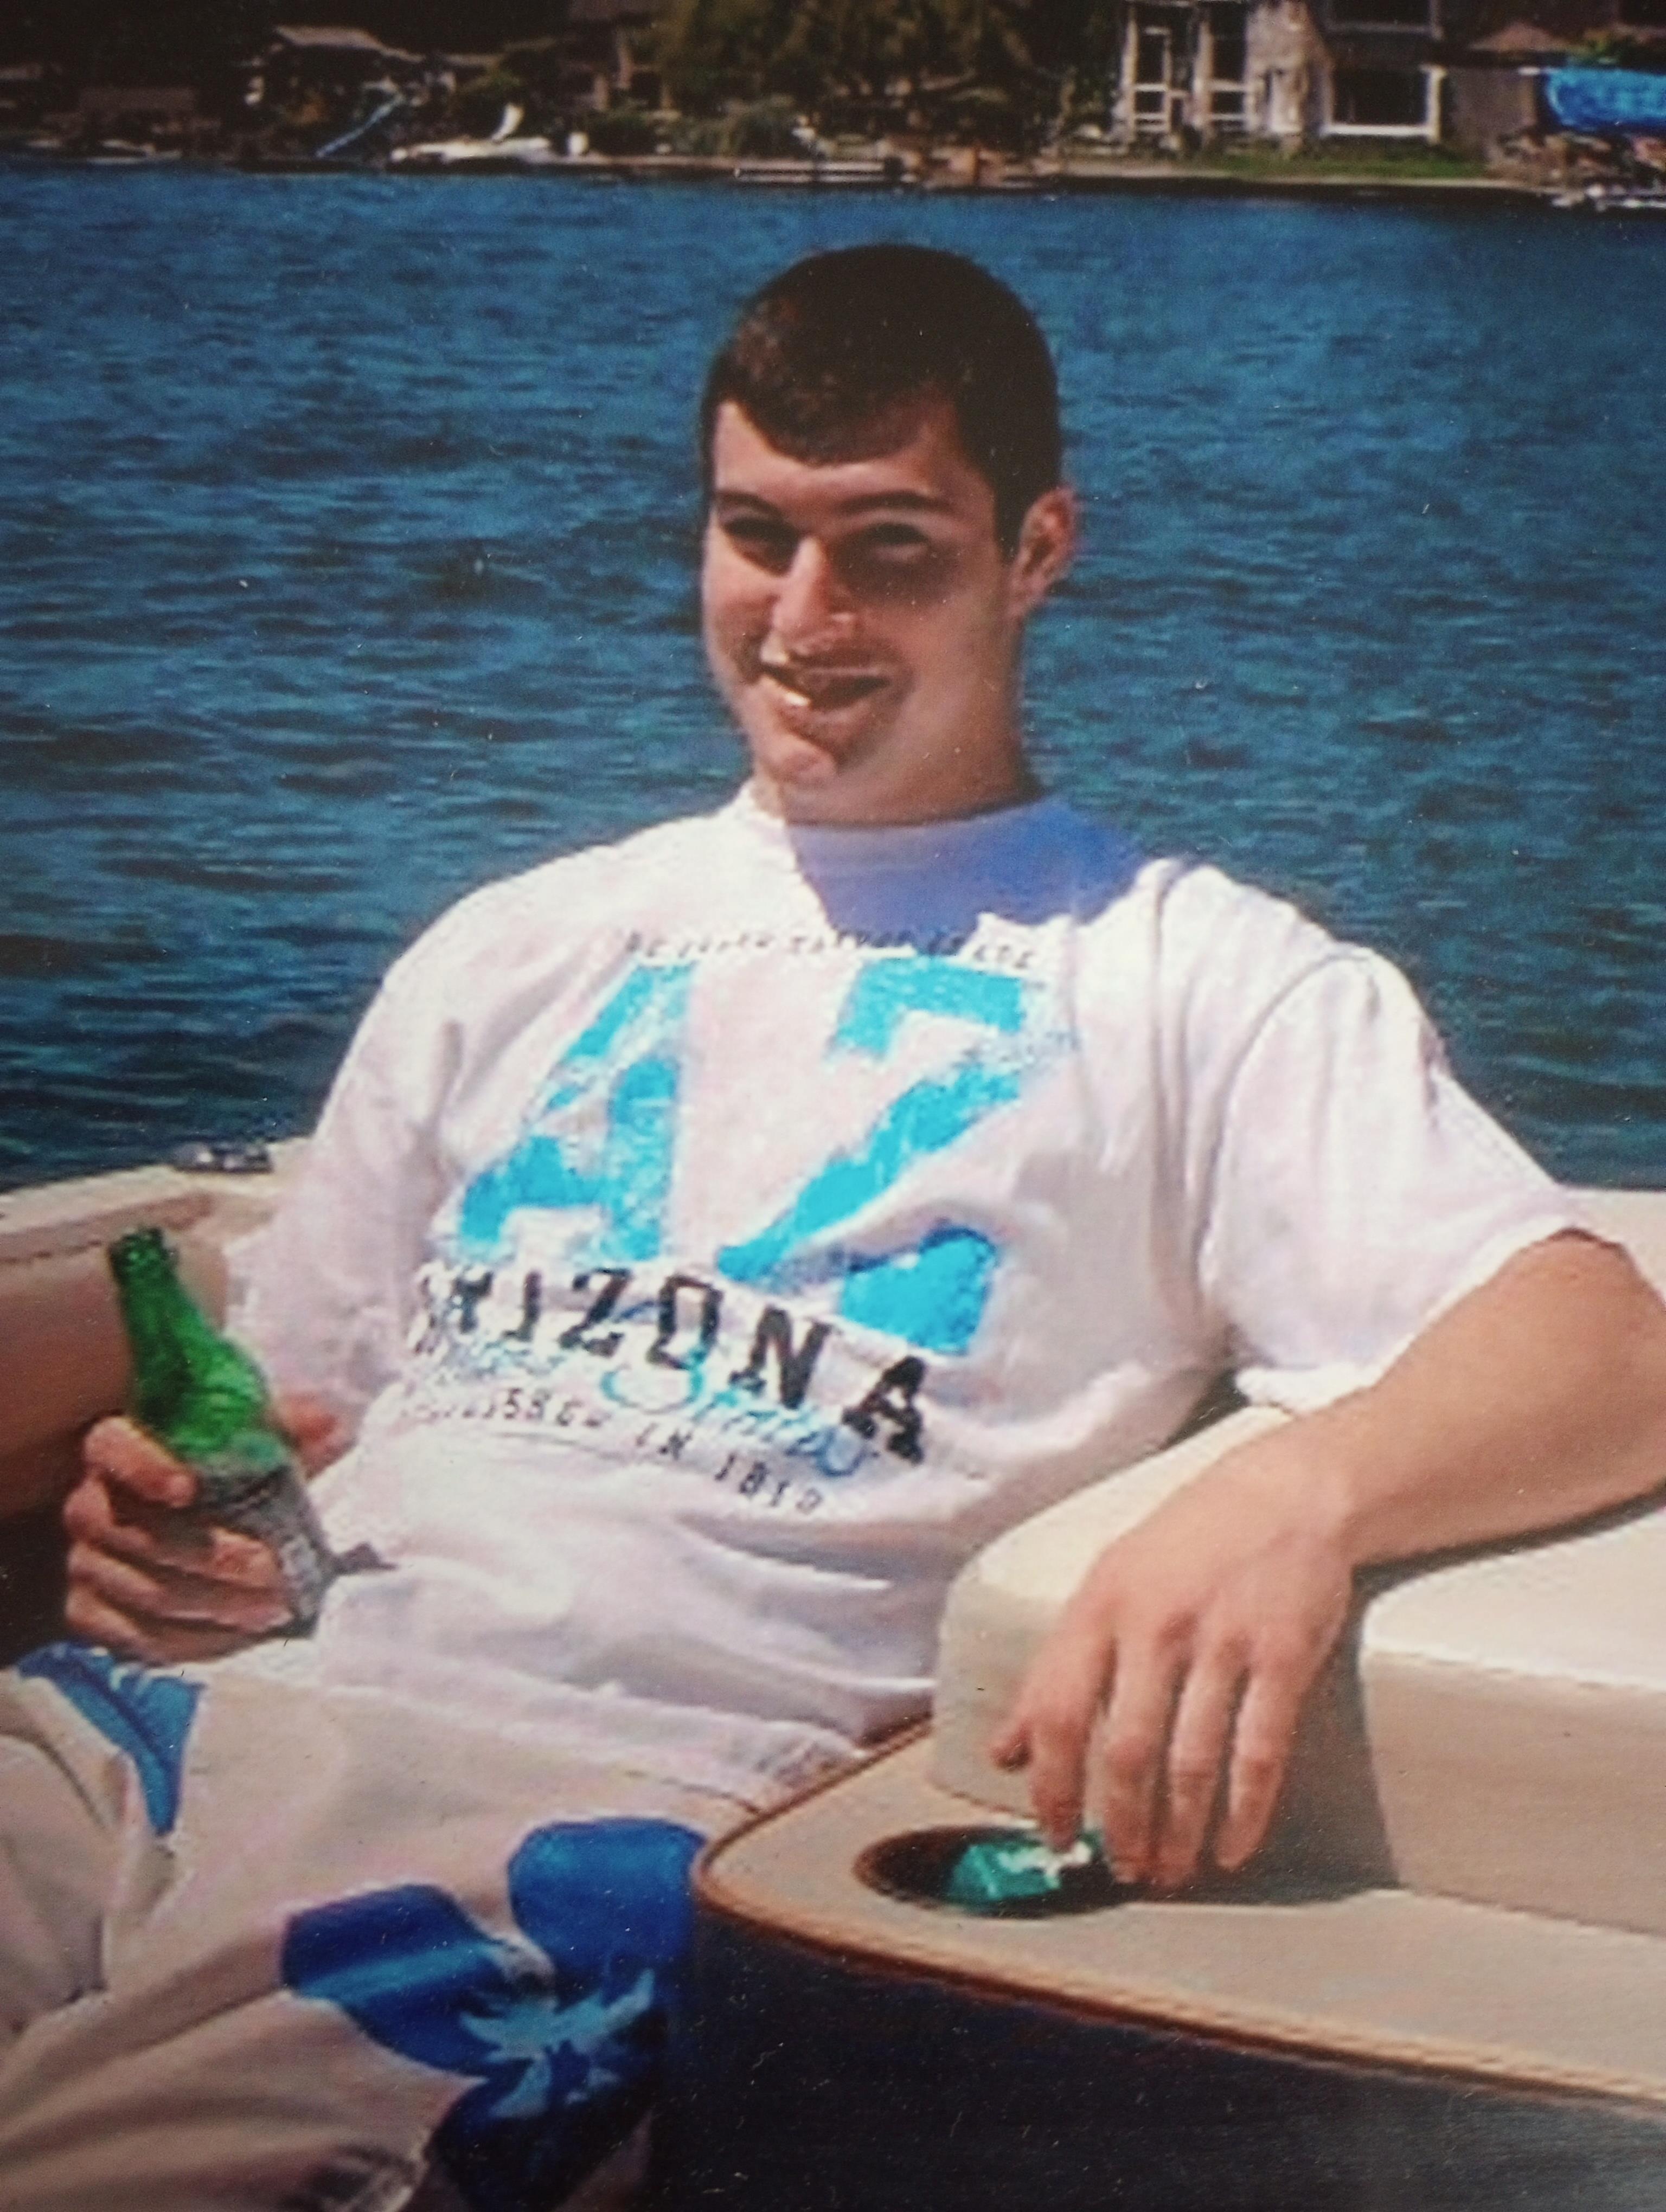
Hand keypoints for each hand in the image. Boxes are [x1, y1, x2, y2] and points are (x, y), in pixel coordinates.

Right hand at [63, 1393, 345, 1663]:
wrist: (202, 1523)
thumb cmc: (227, 1471)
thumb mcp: (257, 1440)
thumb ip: (288, 1428)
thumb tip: (331, 1425)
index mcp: (119, 1446)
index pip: (114, 1447)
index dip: (145, 1467)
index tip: (188, 1486)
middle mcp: (90, 1504)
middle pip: (139, 1534)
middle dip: (214, 1557)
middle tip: (276, 1570)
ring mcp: (86, 1563)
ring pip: (145, 1592)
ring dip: (216, 1604)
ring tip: (276, 1606)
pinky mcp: (93, 1614)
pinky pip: (139, 1638)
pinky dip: (197, 1640)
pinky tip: (244, 1632)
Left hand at [990, 1432, 1354, 1889]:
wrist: (1283, 1493)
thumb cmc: (1183, 1547)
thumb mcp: (1105, 1586)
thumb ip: (1054, 1668)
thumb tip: (1004, 1750)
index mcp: (1101, 1608)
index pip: (1058, 1712)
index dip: (1051, 1785)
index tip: (1054, 1834)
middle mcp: (1156, 1625)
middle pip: (1126, 1751)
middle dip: (1119, 1825)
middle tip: (1121, 1869)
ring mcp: (1223, 1642)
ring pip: (1192, 1762)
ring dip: (1179, 1831)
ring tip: (1170, 1870)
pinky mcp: (1284, 1657)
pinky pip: (1260, 1752)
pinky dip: (1245, 1813)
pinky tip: (1232, 1849)